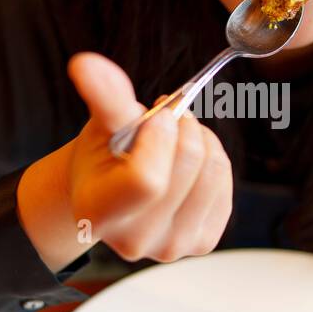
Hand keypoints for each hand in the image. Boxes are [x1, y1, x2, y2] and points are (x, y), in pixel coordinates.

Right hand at [65, 52, 232, 262]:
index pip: (147, 180)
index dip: (160, 136)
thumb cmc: (106, 155)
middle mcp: (134, 241)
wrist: (115, 188)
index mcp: (98, 214)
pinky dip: (214, 159)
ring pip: (212, 172)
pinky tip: (190, 162)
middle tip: (166, 121)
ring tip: (177, 138)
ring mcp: (171, 246)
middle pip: (187, 168)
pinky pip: (225, 184)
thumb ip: (103, 96)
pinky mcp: (202, 242)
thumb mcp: (103, 123)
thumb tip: (87, 65)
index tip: (155, 116)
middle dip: (183, 127)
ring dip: (202, 139)